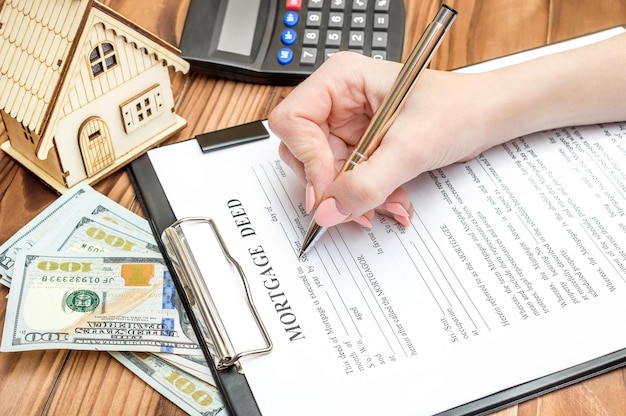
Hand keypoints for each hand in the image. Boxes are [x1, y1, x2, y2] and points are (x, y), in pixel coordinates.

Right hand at [269, 51, 494, 227]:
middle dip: (332, 185)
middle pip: (302, 152)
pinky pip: (347, 183)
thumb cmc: (459, 109)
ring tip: (390, 202)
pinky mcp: (360, 148)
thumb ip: (366, 182)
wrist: (487, 119)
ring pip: (325, 175)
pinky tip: (394, 200)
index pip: (293, 121)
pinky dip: (368, 198)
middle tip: (355, 206)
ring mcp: (347, 127)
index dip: (307, 158)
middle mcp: (338, 102)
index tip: (329, 191)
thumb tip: (328, 211)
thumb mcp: (411, 147)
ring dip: (355, 197)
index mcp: (341, 80)